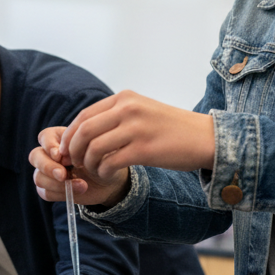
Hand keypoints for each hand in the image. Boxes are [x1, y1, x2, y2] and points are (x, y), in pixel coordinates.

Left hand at [29, 90, 214, 205]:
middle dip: (74, 151)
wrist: (206, 138)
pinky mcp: (144, 149)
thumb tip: (87, 131)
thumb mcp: (143, 110)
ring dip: (89, 164)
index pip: (84, 116)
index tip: (69, 151)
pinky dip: (102, 173)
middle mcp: (128, 109)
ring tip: (96, 171)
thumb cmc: (173, 128)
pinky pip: (109, 163)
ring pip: (93, 148)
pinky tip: (108, 176)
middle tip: (76, 164)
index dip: (70, 136)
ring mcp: (136, 128)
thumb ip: (118, 115)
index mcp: (125, 98)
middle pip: (84, 131)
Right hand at [31, 126, 130, 207]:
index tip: (60, 155)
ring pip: (39, 177)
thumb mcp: (96, 148)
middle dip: (48, 167)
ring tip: (82, 185)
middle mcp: (48, 154)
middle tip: (63, 175)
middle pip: (35, 156)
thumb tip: (62, 156)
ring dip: (58, 184)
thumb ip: (80, 147)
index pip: (44, 137)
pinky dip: (60, 194)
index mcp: (58, 138)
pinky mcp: (49, 189)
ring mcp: (47, 172)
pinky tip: (78, 191)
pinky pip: (45, 192)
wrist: (107, 179)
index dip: (49, 146)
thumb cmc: (102, 158)